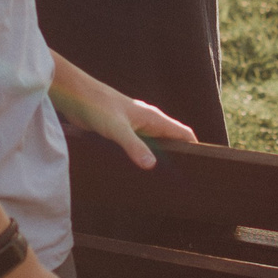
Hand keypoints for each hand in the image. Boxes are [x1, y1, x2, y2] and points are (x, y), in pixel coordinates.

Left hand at [51, 64, 197, 169]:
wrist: (75, 95)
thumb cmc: (97, 106)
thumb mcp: (117, 129)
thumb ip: (134, 146)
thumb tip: (151, 166)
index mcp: (154, 118)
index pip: (184, 134)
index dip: (195, 149)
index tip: (201, 168)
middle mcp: (148, 122)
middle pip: (172, 142)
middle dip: (178, 159)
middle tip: (181, 183)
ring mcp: (136, 127)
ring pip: (155, 146)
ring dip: (158, 160)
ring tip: (162, 183)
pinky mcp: (122, 132)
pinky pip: (139, 147)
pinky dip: (142, 158)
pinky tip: (138, 173)